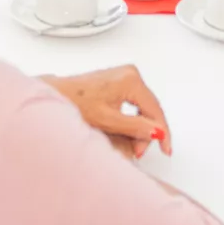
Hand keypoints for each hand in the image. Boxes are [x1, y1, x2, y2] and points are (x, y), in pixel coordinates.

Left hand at [41, 66, 170, 157]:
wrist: (57, 95)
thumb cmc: (75, 102)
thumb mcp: (108, 120)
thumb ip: (135, 126)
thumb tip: (157, 132)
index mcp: (130, 79)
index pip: (155, 110)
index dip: (162, 132)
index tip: (165, 148)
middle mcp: (130, 73)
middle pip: (150, 108)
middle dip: (147, 132)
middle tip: (138, 151)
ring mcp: (124, 76)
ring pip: (142, 107)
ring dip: (139, 127)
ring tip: (131, 145)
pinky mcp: (118, 81)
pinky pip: (134, 103)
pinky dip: (133, 119)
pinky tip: (128, 132)